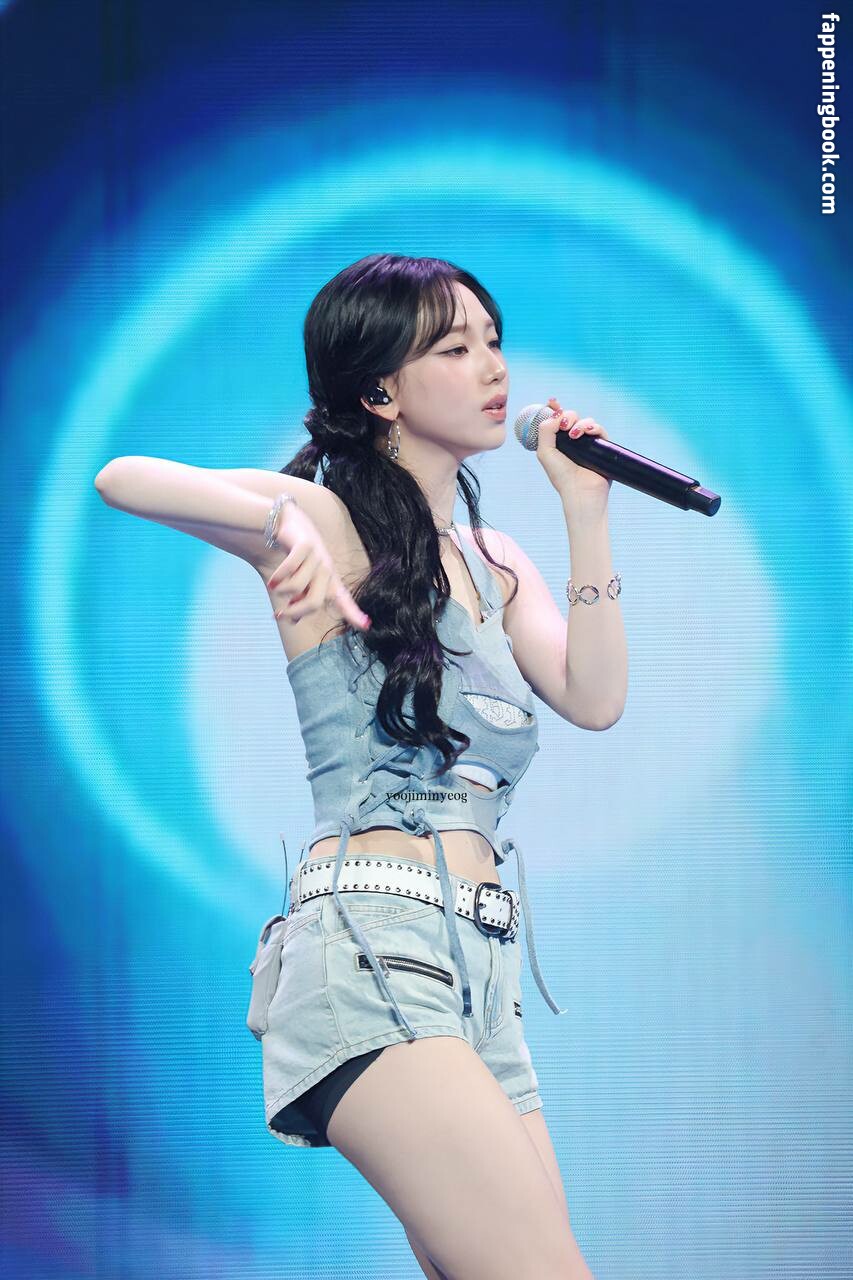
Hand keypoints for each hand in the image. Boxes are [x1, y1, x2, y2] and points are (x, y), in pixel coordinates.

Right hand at [263, 502, 370, 630]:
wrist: (287, 523)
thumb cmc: (296, 556)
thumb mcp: (300, 579)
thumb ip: (300, 598)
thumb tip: (294, 620)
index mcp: (329, 580)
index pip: (343, 600)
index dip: (354, 613)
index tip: (366, 626)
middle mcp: (327, 570)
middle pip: (314, 603)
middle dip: (294, 611)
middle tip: (279, 615)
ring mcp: (317, 557)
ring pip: (297, 587)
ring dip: (282, 591)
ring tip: (274, 587)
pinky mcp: (305, 546)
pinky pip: (290, 569)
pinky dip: (279, 577)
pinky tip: (272, 580)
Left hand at [536, 396, 611, 518]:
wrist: (580, 491)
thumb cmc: (561, 476)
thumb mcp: (545, 452)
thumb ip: (545, 430)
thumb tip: (555, 413)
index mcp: (558, 443)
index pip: (556, 421)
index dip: (555, 409)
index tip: (552, 401)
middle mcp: (573, 443)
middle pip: (571, 418)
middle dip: (567, 416)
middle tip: (563, 427)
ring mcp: (588, 444)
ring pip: (586, 421)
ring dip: (579, 423)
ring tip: (575, 435)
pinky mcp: (602, 447)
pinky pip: (599, 429)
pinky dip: (593, 426)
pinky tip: (586, 432)